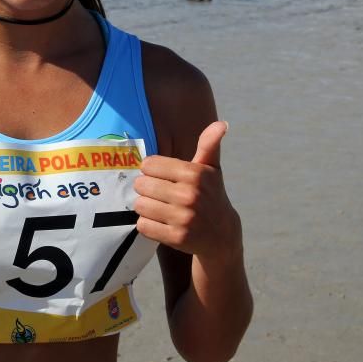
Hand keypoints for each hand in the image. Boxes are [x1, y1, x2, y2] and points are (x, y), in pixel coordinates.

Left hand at [133, 121, 239, 262]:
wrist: (222, 235)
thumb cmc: (210, 195)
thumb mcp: (211, 169)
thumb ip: (209, 145)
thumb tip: (222, 124)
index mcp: (194, 173)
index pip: (149, 165)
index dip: (151, 171)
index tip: (161, 176)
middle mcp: (189, 195)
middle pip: (141, 185)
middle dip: (146, 189)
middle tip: (158, 194)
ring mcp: (183, 218)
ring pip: (140, 206)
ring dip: (145, 207)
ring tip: (158, 207)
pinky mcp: (176, 238)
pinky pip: (143, 226)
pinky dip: (147, 225)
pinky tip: (160, 223)